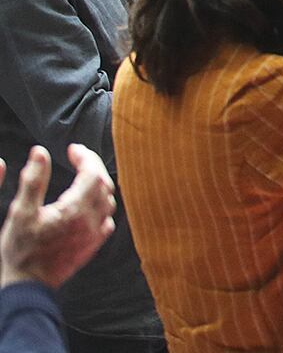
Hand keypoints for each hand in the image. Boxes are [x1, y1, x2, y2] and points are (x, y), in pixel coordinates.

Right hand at [0, 144, 117, 290]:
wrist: (27, 286)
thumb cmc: (20, 250)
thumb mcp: (20, 212)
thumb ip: (33, 180)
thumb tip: (40, 152)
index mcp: (75, 210)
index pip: (92, 173)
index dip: (85, 157)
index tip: (72, 149)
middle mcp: (91, 221)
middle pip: (104, 184)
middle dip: (93, 167)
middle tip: (78, 158)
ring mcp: (94, 235)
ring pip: (108, 202)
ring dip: (99, 185)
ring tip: (83, 177)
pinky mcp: (92, 246)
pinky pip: (106, 220)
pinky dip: (101, 206)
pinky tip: (88, 205)